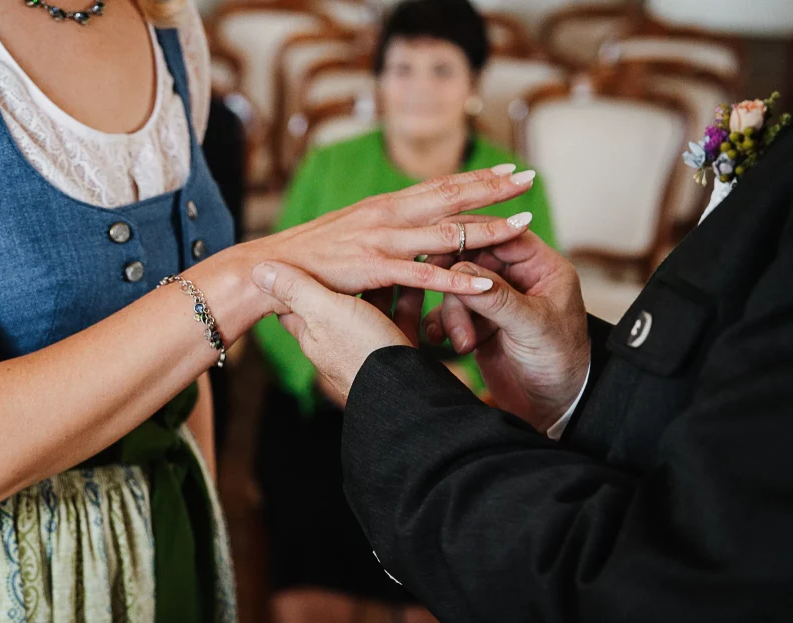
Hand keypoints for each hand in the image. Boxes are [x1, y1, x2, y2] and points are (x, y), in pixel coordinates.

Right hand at [250, 166, 536, 296]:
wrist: (264, 269)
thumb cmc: (307, 259)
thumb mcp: (350, 238)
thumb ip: (381, 237)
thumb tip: (405, 240)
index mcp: (382, 206)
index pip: (437, 185)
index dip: (474, 177)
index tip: (508, 169)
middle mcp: (385, 215)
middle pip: (449, 196)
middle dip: (492, 188)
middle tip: (530, 177)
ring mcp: (379, 240)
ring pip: (443, 233)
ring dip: (485, 229)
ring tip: (523, 226)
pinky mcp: (370, 268)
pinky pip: (421, 273)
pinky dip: (454, 278)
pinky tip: (484, 281)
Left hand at [251, 262, 417, 405]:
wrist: (407, 394)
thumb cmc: (361, 351)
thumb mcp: (323, 312)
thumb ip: (295, 289)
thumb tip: (256, 270)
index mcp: (313, 333)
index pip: (293, 301)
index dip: (295, 276)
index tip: (299, 254)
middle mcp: (338, 341)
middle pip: (337, 299)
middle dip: (349, 274)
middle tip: (356, 247)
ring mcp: (369, 346)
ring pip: (373, 304)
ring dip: (383, 280)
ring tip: (391, 253)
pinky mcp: (399, 348)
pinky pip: (402, 314)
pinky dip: (409, 294)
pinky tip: (418, 274)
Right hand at [423, 231, 589, 431]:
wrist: (551, 408)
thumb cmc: (560, 364)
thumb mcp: (532, 327)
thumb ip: (498, 298)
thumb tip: (461, 272)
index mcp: (542, 267)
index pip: (504, 235)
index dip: (473, 236)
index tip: (443, 246)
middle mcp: (517, 279)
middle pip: (472, 259)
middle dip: (458, 284)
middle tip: (443, 295)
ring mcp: (495, 301)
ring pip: (457, 288)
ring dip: (453, 315)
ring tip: (464, 344)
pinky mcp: (477, 323)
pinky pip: (448, 313)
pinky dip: (441, 326)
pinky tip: (441, 342)